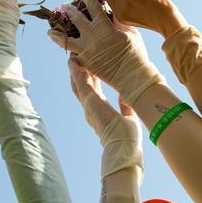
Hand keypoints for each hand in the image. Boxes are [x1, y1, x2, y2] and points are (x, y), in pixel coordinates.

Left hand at [47, 0, 163, 105]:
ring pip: (66, 39)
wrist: (132, 75)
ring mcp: (86, 50)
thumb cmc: (136, 53)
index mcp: (104, 26)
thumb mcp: (131, 32)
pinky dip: (67, 52)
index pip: (92, 5)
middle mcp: (92, 36)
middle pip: (76, 19)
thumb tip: (112, 13)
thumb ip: (119, 22)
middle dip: (69, 10)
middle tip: (64, 6)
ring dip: (57, 33)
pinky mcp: (85, 63)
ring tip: (49, 31)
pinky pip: (72, 55)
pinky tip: (62, 50)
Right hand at [68, 57, 143, 179]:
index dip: (90, 78)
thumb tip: (125, 97)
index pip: (93, 90)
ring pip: (78, 84)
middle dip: (79, 71)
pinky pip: (80, 84)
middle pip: (82, 86)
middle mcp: (91, 107)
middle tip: (78, 58)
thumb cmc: (127, 136)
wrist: (123, 145)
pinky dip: (76, 73)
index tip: (89, 67)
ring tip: (73, 57)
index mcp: (100, 109)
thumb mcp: (128, 117)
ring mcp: (88, 104)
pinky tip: (73, 63)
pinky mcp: (89, 101)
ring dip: (75, 70)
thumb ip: (125, 107)